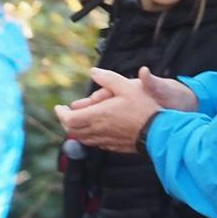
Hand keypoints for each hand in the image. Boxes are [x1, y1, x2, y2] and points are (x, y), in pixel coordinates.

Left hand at [57, 67, 188, 152]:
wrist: (157, 131)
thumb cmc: (144, 108)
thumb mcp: (127, 87)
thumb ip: (108, 79)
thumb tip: (93, 71)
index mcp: (97, 116)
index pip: (69, 119)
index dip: (61, 113)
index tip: (59, 107)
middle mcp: (96, 130)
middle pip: (72, 130)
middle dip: (66, 121)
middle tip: (66, 113)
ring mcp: (103, 140)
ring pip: (81, 138)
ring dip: (76, 129)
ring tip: (77, 120)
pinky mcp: (111, 146)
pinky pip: (93, 142)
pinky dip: (87, 135)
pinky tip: (93, 129)